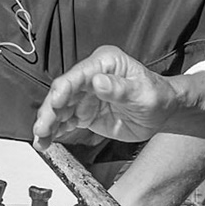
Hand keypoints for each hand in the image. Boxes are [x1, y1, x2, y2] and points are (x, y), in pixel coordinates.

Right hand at [31, 46, 204, 144]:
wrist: (164, 111)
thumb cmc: (157, 95)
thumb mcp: (143, 93)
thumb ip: (120, 88)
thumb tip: (98, 81)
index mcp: (104, 62)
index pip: (77, 75)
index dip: (63, 89)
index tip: (55, 103)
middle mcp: (90, 76)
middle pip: (62, 92)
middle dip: (49, 111)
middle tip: (41, 129)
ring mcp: (85, 95)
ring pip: (60, 108)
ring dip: (48, 124)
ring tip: (40, 141)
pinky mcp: (84, 112)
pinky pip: (66, 121)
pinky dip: (55, 132)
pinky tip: (46, 143)